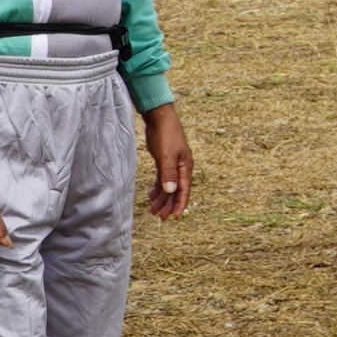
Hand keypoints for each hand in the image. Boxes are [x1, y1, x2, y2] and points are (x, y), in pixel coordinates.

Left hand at [141, 103, 191, 219]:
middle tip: (160, 218)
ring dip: (162, 198)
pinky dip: (158, 188)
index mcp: (185, 166)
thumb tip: (171, 191)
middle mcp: (181, 167)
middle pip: (176, 190)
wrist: (160, 118)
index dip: (180, 204)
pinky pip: (163, 179)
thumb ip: (168, 174)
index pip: (184, 189)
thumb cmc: (166, 136)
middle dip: (169, 204)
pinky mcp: (164, 161)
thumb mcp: (166, 156)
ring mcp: (173, 164)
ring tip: (153, 210)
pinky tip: (152, 195)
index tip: (175, 217)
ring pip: (169, 186)